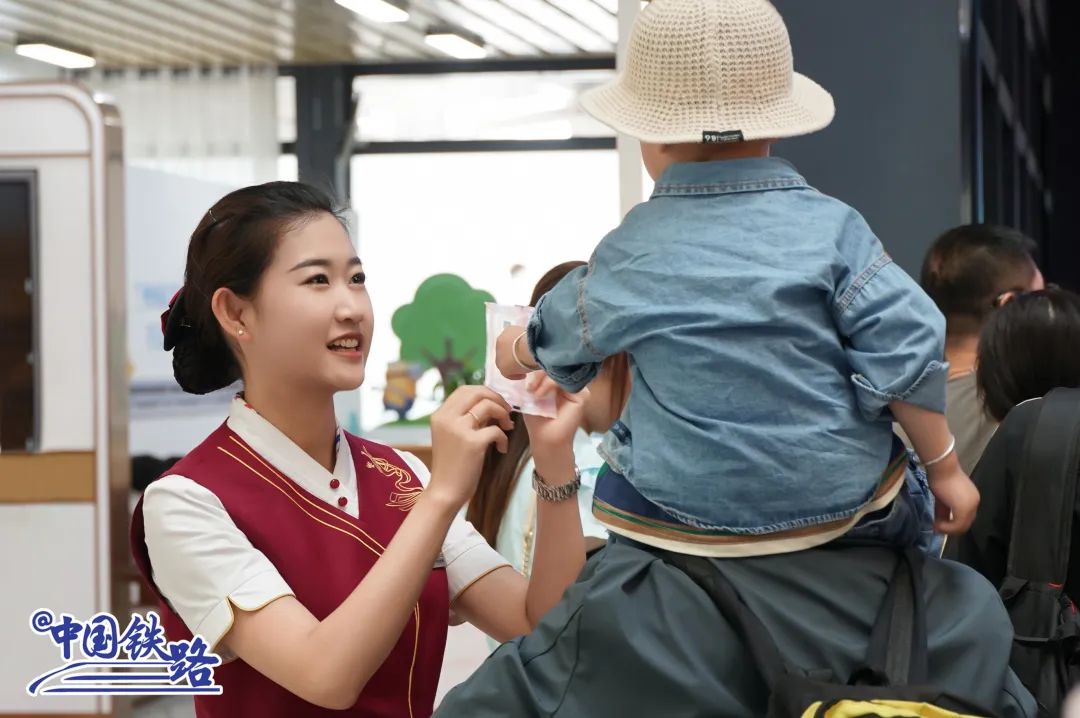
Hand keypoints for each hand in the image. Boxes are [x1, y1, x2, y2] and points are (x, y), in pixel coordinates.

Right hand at [428, 386, 512, 507]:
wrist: (445, 491)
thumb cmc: (452, 465)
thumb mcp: (452, 435)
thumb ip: (465, 418)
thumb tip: (490, 403)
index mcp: (440, 415)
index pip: (465, 390)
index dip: (485, 392)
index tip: (496, 403)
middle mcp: (446, 418)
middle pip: (477, 393)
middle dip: (497, 399)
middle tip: (507, 412)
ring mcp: (458, 429)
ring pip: (488, 406)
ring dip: (503, 415)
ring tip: (507, 428)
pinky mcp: (472, 443)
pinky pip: (496, 430)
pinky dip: (503, 438)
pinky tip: (501, 449)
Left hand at [495, 325, 530, 380]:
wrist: (529, 347)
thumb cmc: (537, 339)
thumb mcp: (533, 335)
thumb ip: (529, 339)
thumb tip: (534, 345)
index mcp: (509, 330)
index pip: (511, 339)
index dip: (518, 346)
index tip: (525, 351)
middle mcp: (500, 340)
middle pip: (507, 350)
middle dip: (514, 355)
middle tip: (524, 361)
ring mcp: (499, 353)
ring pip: (505, 361)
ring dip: (514, 365)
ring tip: (525, 369)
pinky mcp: (501, 366)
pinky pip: (507, 373)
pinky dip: (515, 375)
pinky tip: (524, 376)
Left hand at [523, 372, 589, 472]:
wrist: (545, 438)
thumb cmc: (537, 418)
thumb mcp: (530, 394)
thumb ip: (531, 378)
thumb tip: (522, 360)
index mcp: (557, 379)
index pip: (548, 364)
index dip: (534, 365)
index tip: (520, 374)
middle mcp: (568, 381)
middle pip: (554, 365)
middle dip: (537, 373)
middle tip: (527, 386)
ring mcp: (576, 387)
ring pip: (558, 371)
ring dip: (541, 380)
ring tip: (532, 393)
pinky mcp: (582, 395)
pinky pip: (565, 381)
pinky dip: (548, 385)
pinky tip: (540, 395)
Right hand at [926, 458, 979, 534]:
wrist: (942, 468)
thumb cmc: (941, 477)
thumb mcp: (942, 498)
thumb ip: (944, 511)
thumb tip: (938, 523)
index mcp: (972, 499)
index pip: (966, 518)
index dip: (953, 525)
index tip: (939, 525)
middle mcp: (974, 504)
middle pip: (965, 524)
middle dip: (951, 529)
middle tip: (937, 528)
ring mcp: (970, 507)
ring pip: (962, 526)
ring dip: (948, 529)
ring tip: (936, 527)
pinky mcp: (964, 509)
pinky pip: (957, 525)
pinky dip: (947, 528)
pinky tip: (937, 524)